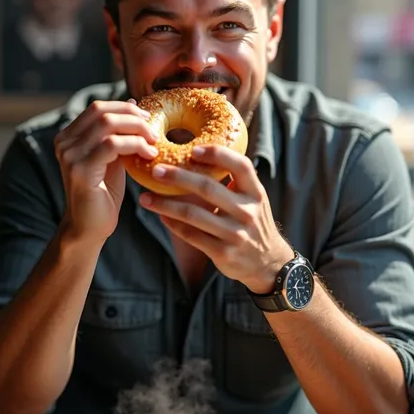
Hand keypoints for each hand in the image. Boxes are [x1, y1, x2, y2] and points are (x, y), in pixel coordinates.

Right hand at [55, 99, 158, 242]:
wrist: (90, 228)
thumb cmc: (104, 193)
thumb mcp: (112, 157)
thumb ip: (117, 133)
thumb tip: (131, 103)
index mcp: (69, 136)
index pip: (98, 108)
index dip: (125, 109)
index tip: (147, 119)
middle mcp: (64, 142)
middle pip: (102, 111)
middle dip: (133, 117)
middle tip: (154, 129)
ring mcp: (69, 155)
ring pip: (108, 125)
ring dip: (137, 130)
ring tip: (154, 142)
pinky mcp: (79, 170)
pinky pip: (112, 145)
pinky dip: (135, 145)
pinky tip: (149, 154)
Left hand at [139, 145, 293, 291]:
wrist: (268, 264)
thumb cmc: (254, 223)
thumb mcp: (254, 200)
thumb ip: (236, 182)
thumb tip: (200, 157)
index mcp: (255, 193)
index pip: (240, 166)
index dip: (218, 155)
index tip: (193, 150)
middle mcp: (247, 212)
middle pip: (208, 188)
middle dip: (178, 177)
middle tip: (156, 171)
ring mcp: (235, 234)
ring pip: (193, 214)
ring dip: (165, 205)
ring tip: (145, 199)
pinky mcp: (223, 253)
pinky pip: (192, 235)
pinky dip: (173, 225)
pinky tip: (161, 216)